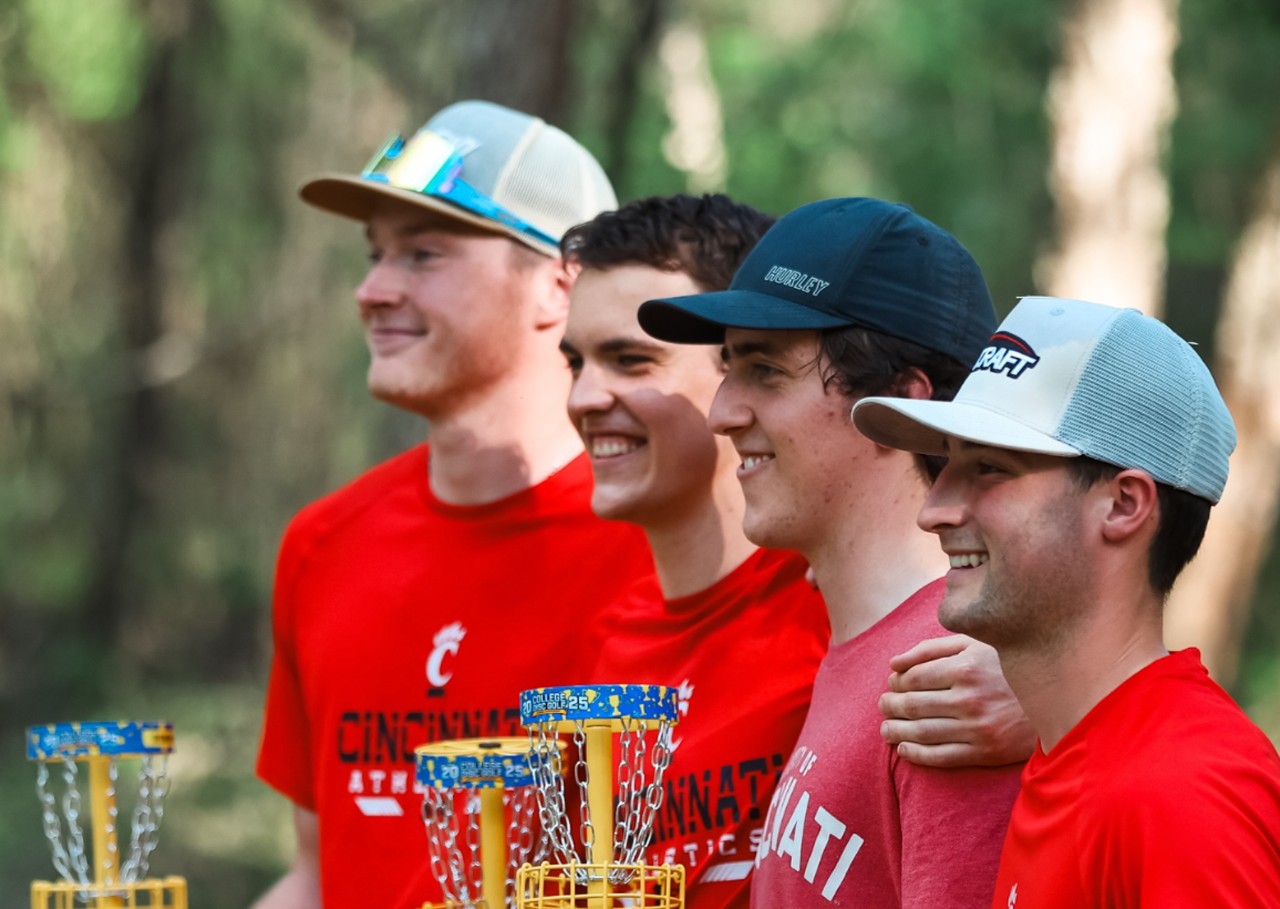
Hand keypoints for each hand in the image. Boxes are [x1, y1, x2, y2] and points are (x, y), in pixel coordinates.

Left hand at [878, 634, 1034, 767]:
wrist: (1056, 699)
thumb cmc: (1006, 666)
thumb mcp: (974, 645)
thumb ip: (932, 649)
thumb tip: (894, 663)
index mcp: (966, 668)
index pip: (913, 678)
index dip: (896, 682)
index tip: (892, 684)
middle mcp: (970, 699)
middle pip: (913, 705)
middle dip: (890, 706)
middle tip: (883, 705)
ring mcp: (978, 728)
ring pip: (922, 732)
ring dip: (895, 731)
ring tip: (885, 729)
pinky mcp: (986, 752)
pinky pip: (942, 756)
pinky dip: (917, 754)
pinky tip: (904, 749)